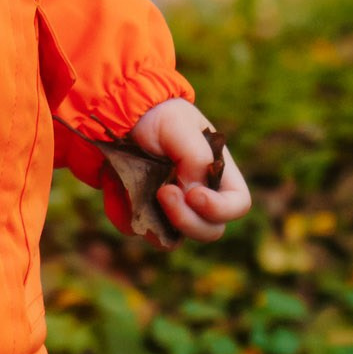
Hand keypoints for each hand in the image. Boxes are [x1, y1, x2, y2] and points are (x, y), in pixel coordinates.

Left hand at [127, 99, 251, 245]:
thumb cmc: (158, 116)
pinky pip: (137, 229)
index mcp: (218, 174)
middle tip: (163, 192)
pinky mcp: (143, 213)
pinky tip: (116, 187)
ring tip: (135, 189)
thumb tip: (193, 192)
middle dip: (185, 219)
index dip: (219, 209)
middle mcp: (198, 197)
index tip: (193, 194)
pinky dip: (125, 214)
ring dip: (154, 221)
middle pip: (208, 231)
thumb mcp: (178, 126)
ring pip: (171, 238)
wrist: (120, 115)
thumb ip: (194, 157)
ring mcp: (170, 209)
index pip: (236, 205)